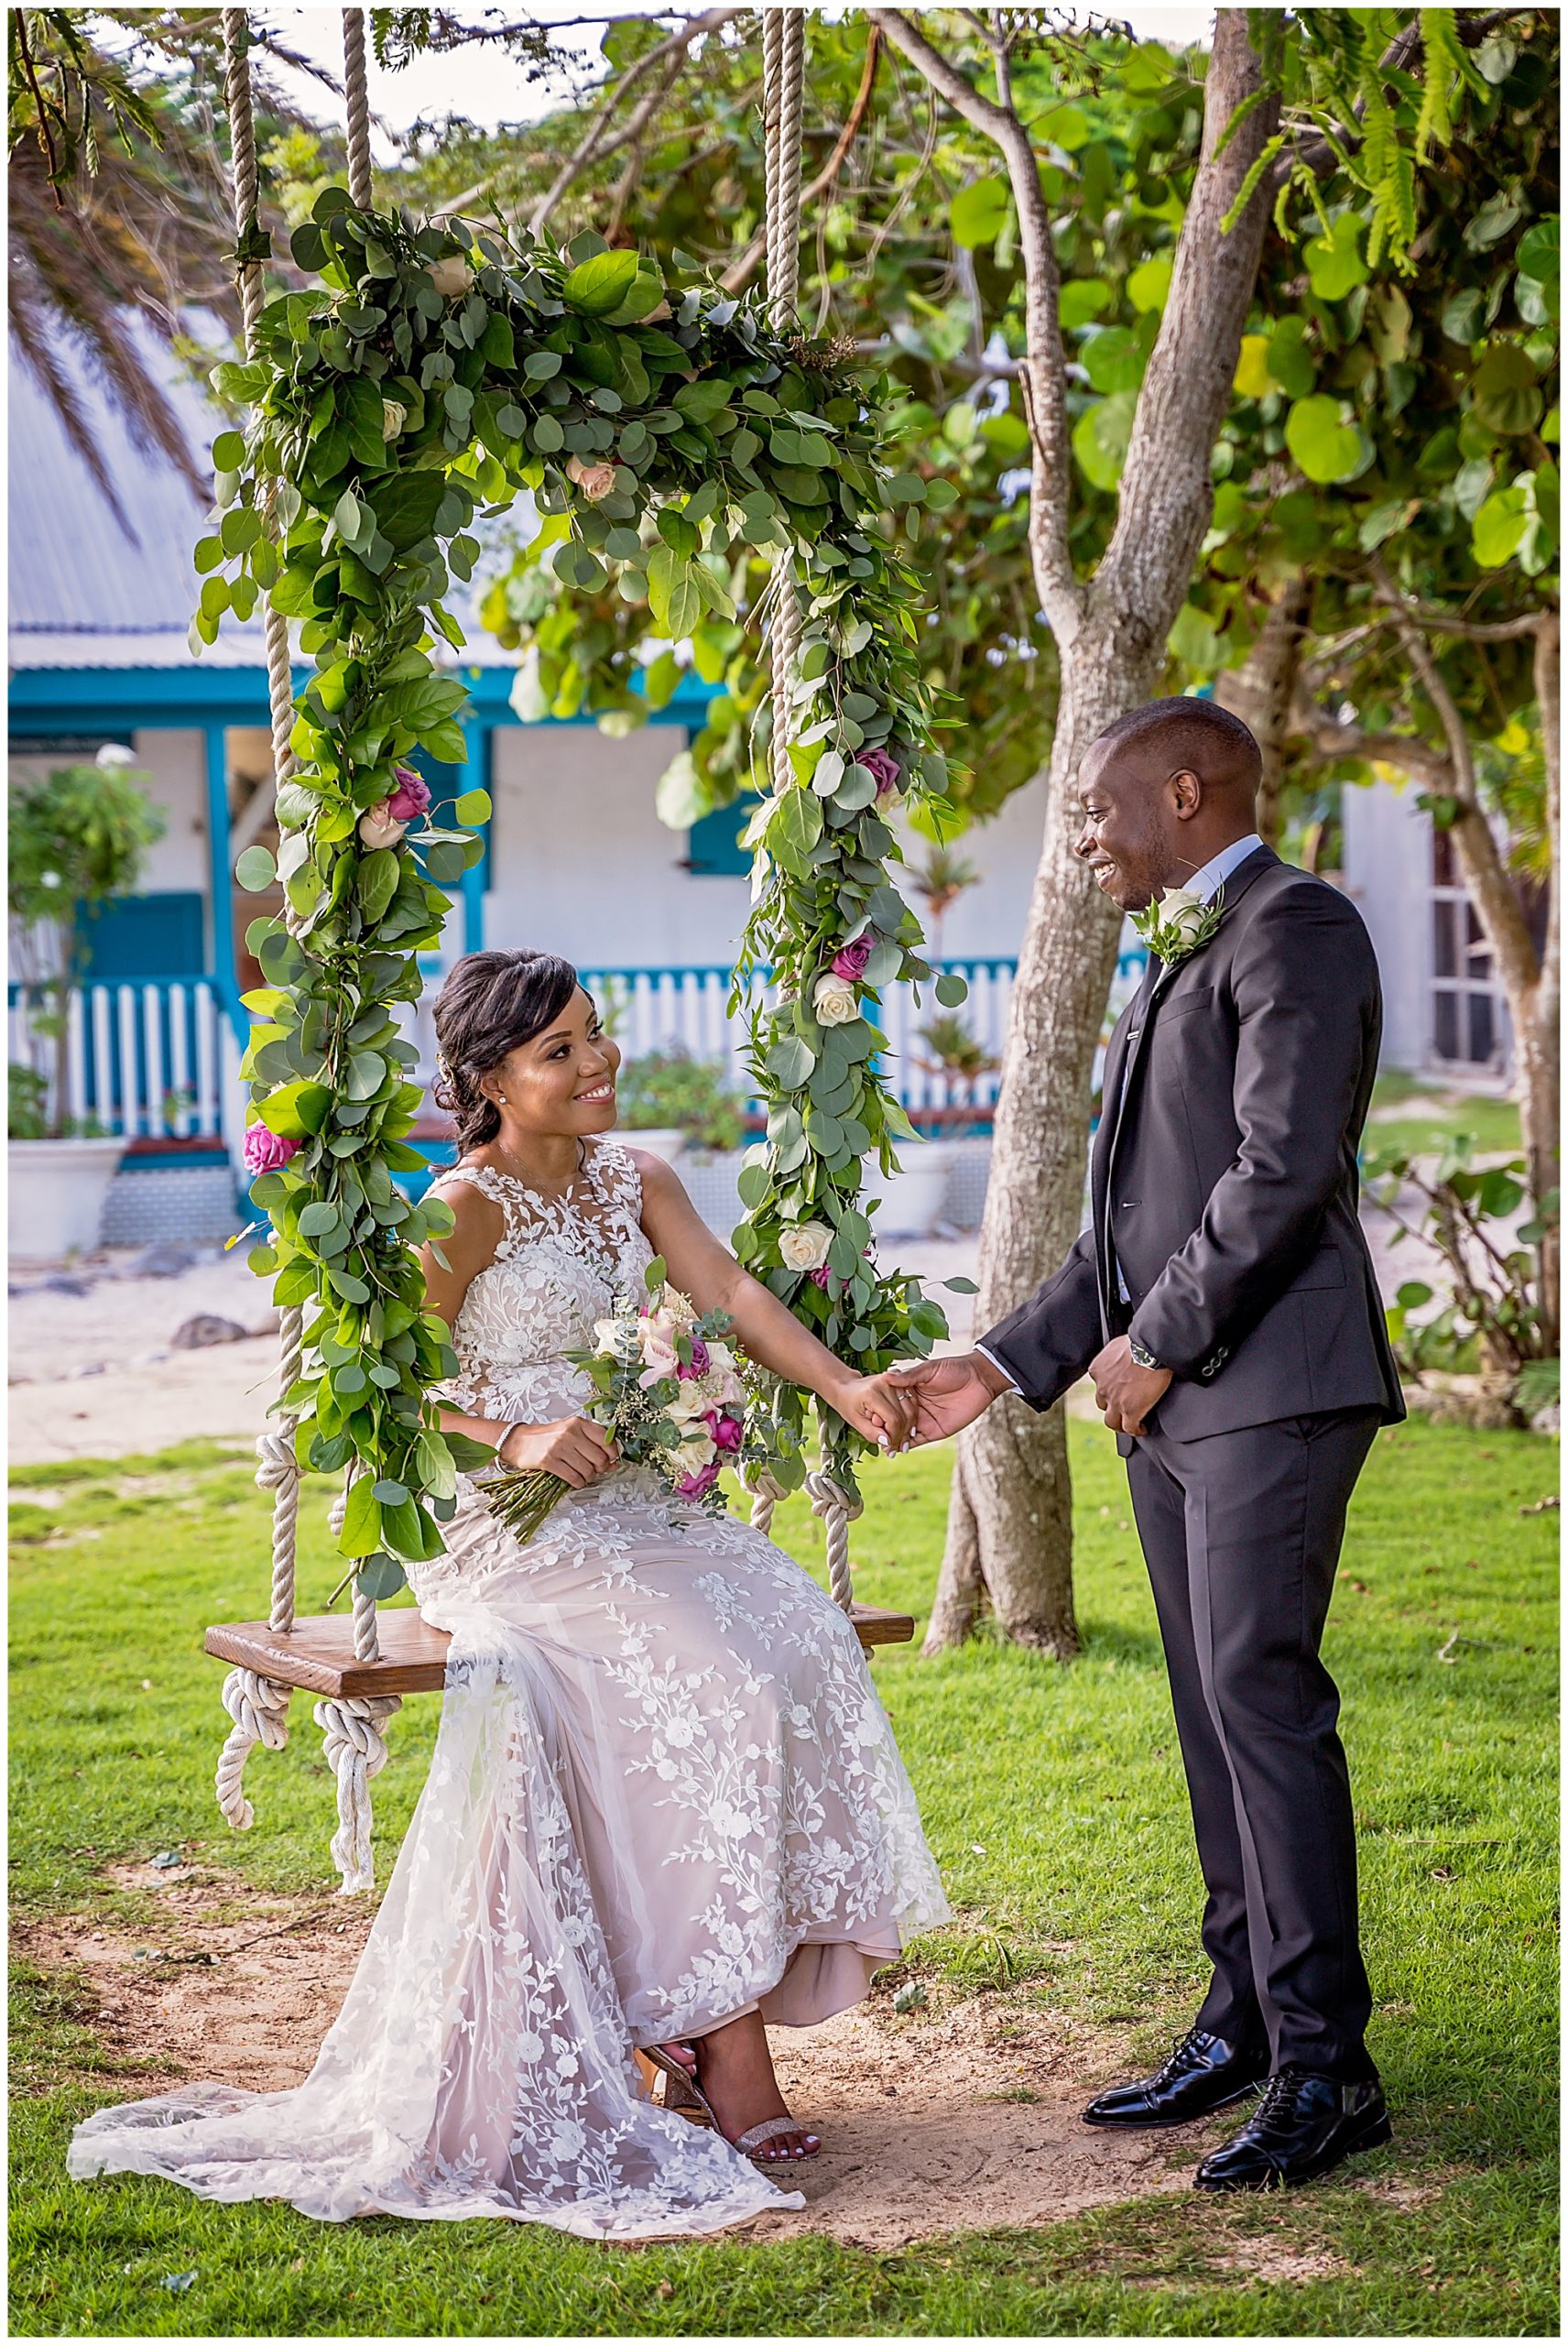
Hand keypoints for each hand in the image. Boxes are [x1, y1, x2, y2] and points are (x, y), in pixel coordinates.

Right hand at [497, 1416, 619, 1485]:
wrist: (520, 1441)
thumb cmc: (549, 1437)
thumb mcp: (571, 1431)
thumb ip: (592, 1443)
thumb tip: (614, 1462)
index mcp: (578, 1423)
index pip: (606, 1439)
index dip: (612, 1453)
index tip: (610, 1459)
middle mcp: (570, 1433)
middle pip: (599, 1458)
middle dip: (600, 1469)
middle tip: (595, 1470)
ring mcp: (559, 1447)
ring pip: (587, 1470)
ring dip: (589, 1478)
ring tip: (583, 1476)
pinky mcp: (549, 1461)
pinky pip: (573, 1478)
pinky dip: (578, 1483)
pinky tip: (576, 1480)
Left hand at [829, 1370, 918, 1453]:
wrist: (848, 1387)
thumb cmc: (849, 1404)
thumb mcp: (855, 1421)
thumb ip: (871, 1433)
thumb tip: (888, 1442)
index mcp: (873, 1393)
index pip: (893, 1420)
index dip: (893, 1437)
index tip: (888, 1447)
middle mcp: (886, 1384)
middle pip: (905, 1416)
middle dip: (901, 1435)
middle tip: (895, 1448)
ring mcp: (895, 1382)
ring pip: (911, 1411)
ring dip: (908, 1429)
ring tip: (899, 1440)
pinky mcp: (901, 1383)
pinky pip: (913, 1404)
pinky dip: (910, 1419)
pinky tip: (905, 1430)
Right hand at [883, 1351, 1011, 1447]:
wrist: (980, 1379)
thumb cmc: (954, 1369)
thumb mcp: (929, 1370)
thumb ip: (909, 1377)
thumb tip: (886, 1376)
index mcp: (911, 1390)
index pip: (891, 1403)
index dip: (880, 1409)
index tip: (868, 1414)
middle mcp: (915, 1406)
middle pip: (895, 1420)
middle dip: (884, 1428)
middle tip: (872, 1433)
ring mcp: (924, 1420)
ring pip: (904, 1432)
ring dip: (893, 1439)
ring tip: (880, 1445)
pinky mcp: (935, 1431)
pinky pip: (918, 1440)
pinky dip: (907, 1445)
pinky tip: (896, 1449)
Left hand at [1089, 1337, 1171, 1436]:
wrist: (1151, 1349)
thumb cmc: (1138, 1342)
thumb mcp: (1117, 1346)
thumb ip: (1114, 1357)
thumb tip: (1121, 1356)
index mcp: (1098, 1370)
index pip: (1100, 1385)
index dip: (1109, 1390)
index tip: (1118, 1392)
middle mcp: (1103, 1387)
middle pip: (1103, 1404)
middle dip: (1112, 1407)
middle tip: (1122, 1409)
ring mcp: (1115, 1401)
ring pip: (1112, 1421)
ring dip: (1120, 1423)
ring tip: (1129, 1424)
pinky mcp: (1130, 1410)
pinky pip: (1130, 1427)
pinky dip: (1135, 1430)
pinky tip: (1142, 1429)